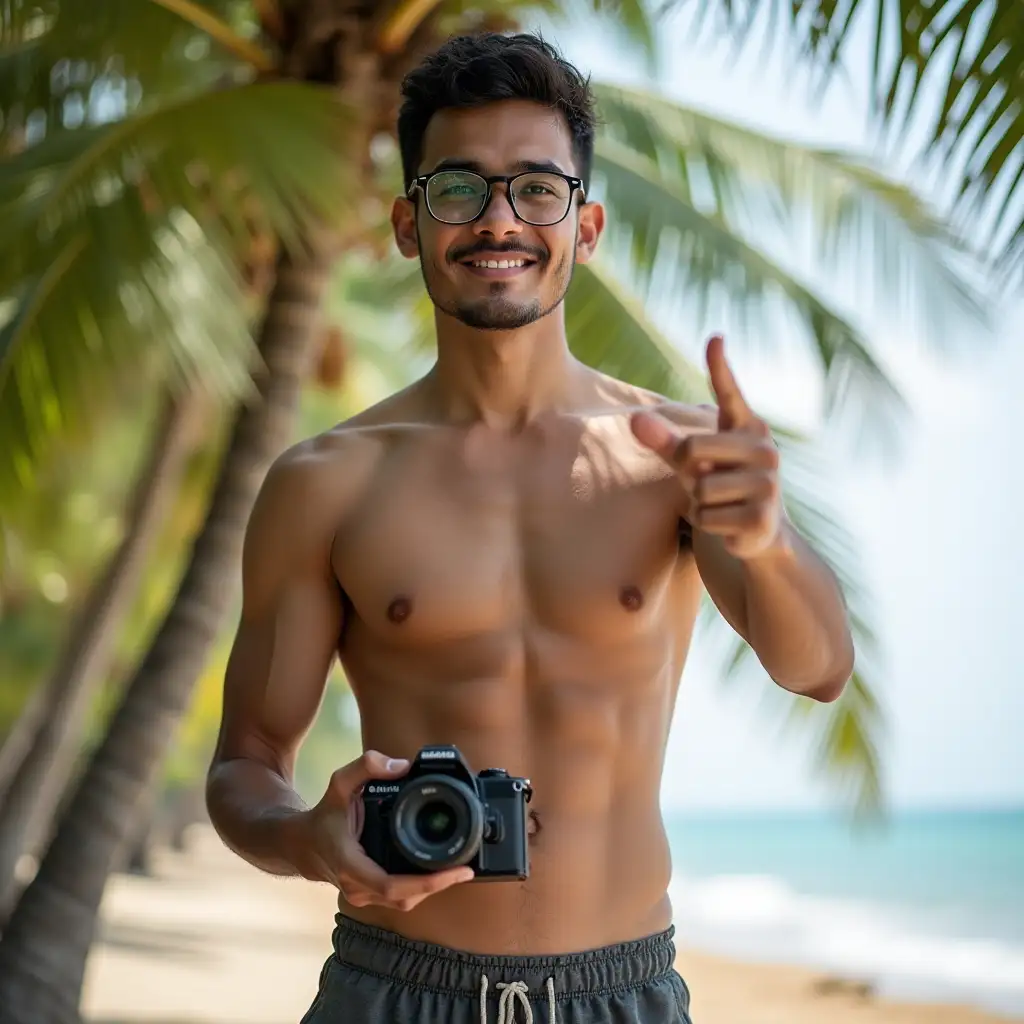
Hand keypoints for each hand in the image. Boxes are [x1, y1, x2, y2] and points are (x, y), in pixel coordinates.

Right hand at [294, 750, 473, 911]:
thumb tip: (401, 766)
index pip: (393, 885)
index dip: (428, 883)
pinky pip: (399, 898)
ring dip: (431, 889)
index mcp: (351, 864)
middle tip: (466, 868)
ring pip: (404, 902)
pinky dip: (420, 888)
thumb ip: (366, 767)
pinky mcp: (369, 896)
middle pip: (406, 898)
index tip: (457, 871)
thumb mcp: (339, 783)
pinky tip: (437, 873)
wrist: (301, 844)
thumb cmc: (324, 816)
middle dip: (438, 886)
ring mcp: (362, 895)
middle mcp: (357, 887)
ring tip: (456, 870)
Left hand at [630, 335, 783, 559]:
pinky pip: (706, 517)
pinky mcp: (762, 517)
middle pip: (691, 449)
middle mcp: (764, 449)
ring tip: (720, 504)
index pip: (729, 393)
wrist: (758, 532)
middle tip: (706, 481)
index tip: (714, 337)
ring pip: (699, 490)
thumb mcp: (689, 461)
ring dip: (699, 503)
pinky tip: (727, 524)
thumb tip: (635, 419)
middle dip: (687, 470)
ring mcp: (768, 484)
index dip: (719, 367)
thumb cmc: (718, 483)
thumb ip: (664, 439)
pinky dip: (706, 525)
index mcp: (747, 426)